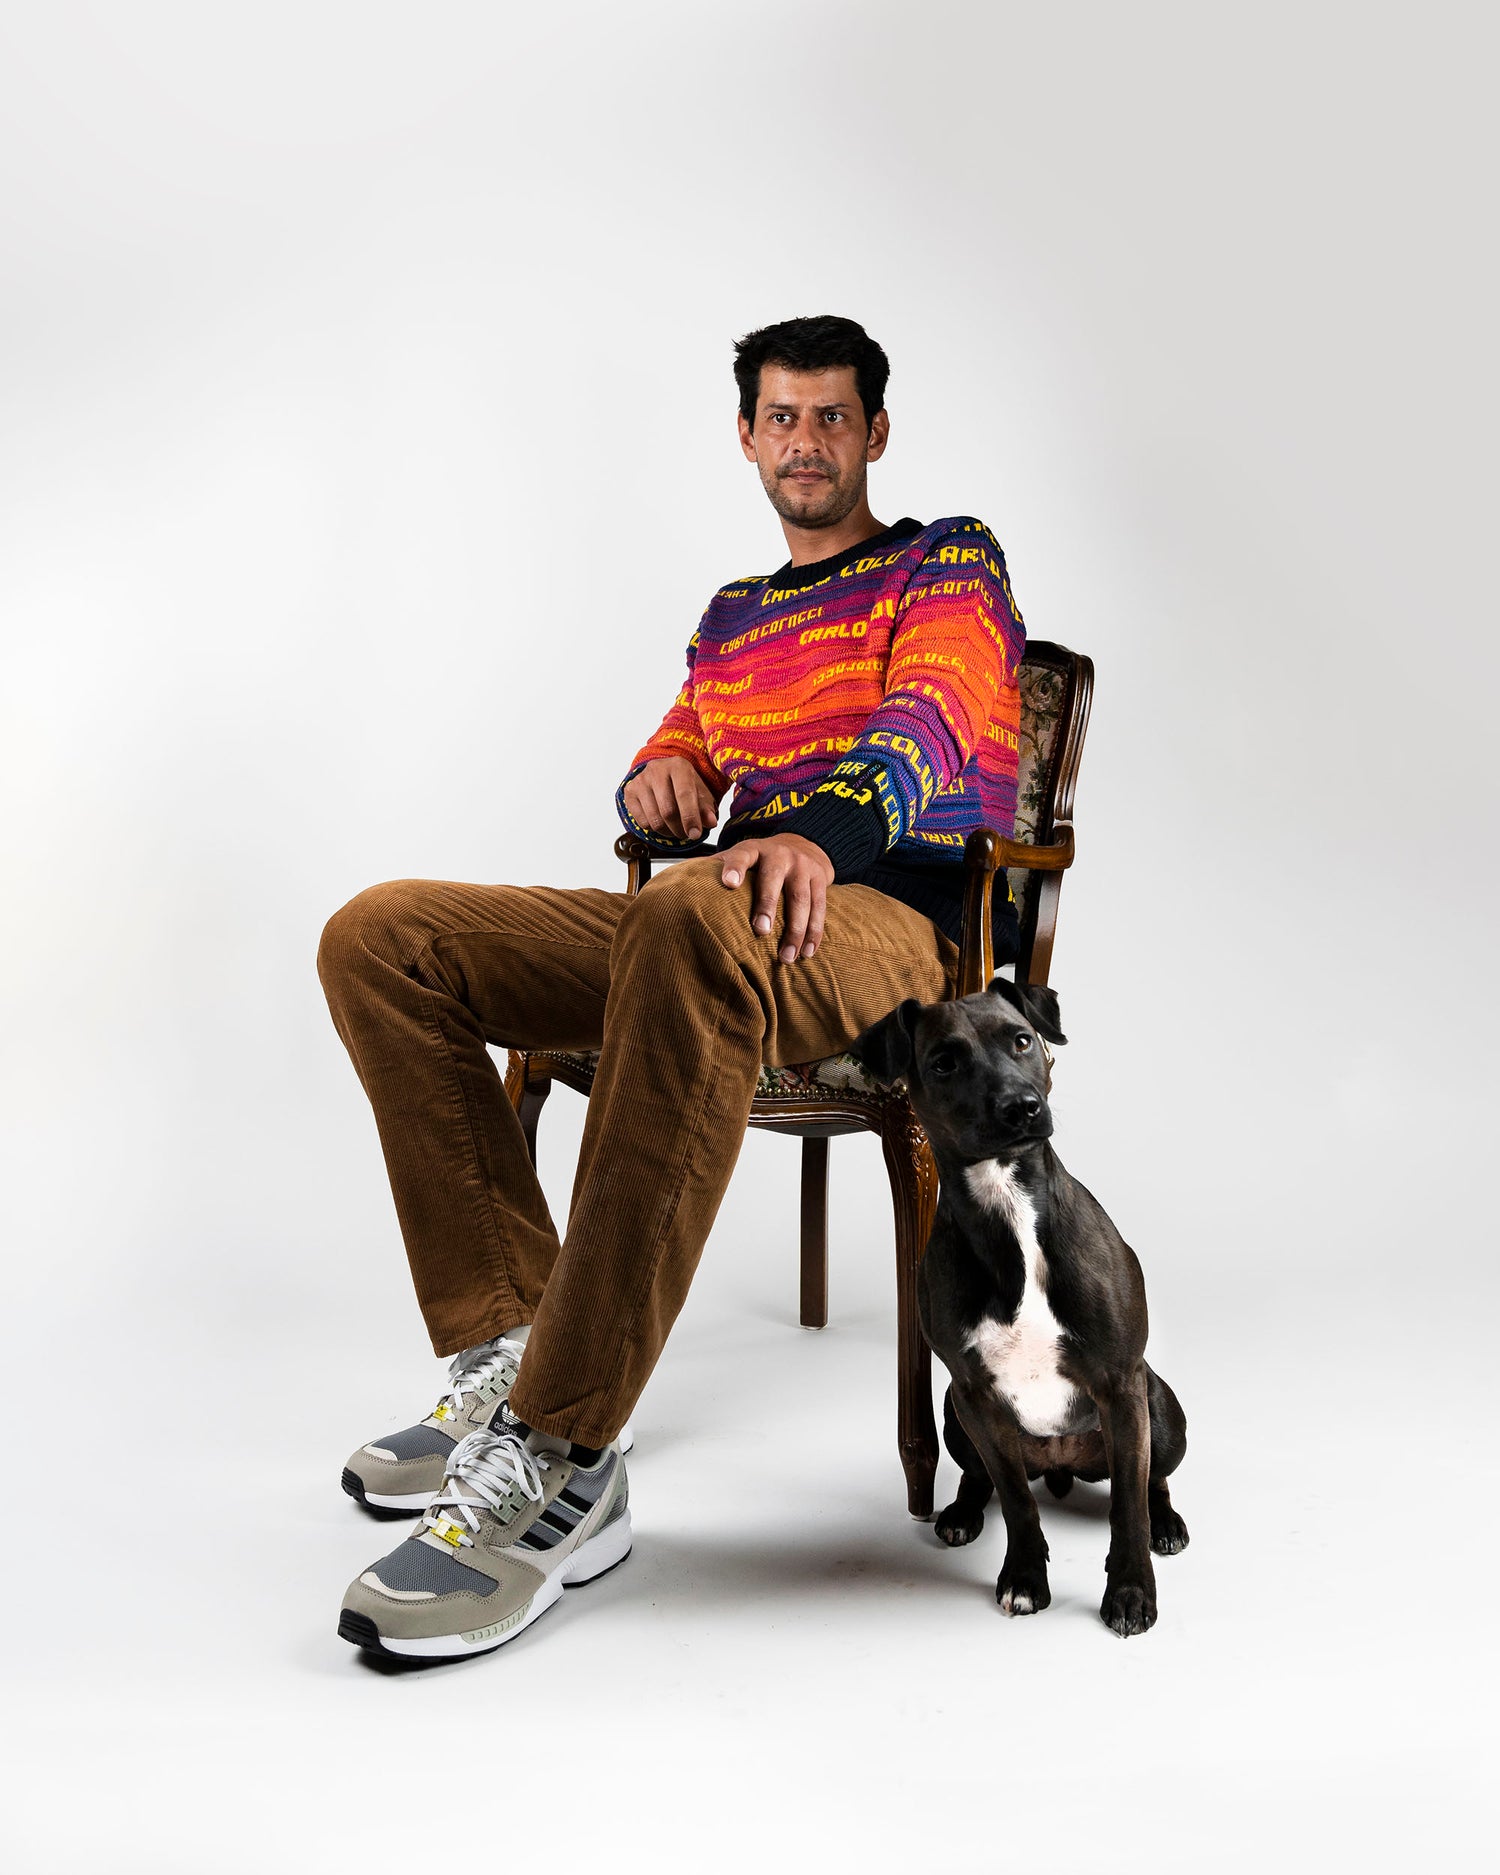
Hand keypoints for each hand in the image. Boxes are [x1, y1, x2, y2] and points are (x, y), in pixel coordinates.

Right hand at [624, 757, 719, 841]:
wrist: (662, 775)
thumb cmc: (684, 785)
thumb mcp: (700, 794)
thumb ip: (706, 809)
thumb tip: (711, 822)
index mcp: (678, 766)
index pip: (684, 794)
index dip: (690, 817)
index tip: (695, 834)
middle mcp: (657, 769)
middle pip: (668, 811)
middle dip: (679, 829)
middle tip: (686, 834)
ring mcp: (640, 780)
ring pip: (655, 819)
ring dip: (667, 832)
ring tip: (675, 830)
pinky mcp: (629, 792)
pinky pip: (642, 822)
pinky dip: (654, 829)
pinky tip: (661, 823)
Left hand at [719, 833, 833, 962]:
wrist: (806, 844)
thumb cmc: (763, 860)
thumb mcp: (742, 857)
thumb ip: (716, 869)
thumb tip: (679, 889)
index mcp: (754, 850)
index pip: (741, 856)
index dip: (734, 867)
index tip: (729, 883)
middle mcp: (779, 855)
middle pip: (774, 879)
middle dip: (768, 905)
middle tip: (761, 931)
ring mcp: (803, 867)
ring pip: (800, 899)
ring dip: (795, 930)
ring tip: (786, 957)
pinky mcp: (822, 879)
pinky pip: (819, 908)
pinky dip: (814, 932)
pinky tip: (807, 952)